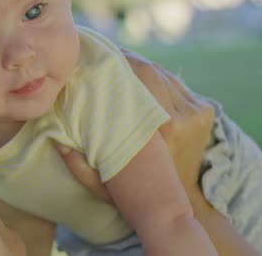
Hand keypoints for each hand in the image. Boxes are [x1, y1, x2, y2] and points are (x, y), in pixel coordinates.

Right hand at [56, 49, 214, 206]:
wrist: (178, 208)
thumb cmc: (134, 198)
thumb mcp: (102, 188)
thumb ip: (78, 166)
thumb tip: (57, 138)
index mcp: (160, 131)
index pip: (138, 79)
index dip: (118, 62)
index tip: (97, 56)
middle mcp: (182, 117)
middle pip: (152, 70)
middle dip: (128, 59)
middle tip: (106, 54)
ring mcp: (196, 112)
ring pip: (165, 74)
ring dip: (143, 66)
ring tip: (121, 60)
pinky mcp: (204, 111)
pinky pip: (176, 84)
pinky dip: (159, 77)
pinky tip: (142, 74)